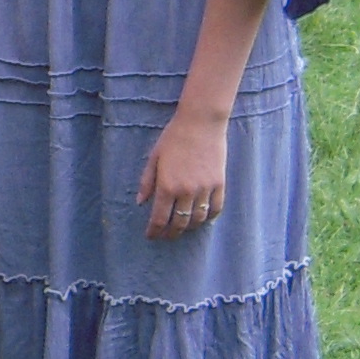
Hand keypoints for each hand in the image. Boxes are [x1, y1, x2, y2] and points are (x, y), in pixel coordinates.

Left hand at [138, 107, 228, 241]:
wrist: (201, 123)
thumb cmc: (174, 137)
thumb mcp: (154, 158)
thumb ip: (147, 182)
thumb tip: (141, 202)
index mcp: (167, 186)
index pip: (160, 219)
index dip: (155, 231)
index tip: (151, 235)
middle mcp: (186, 192)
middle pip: (179, 223)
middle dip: (170, 233)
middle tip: (165, 235)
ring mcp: (205, 189)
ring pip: (197, 219)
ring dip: (189, 228)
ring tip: (183, 228)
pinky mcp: (219, 184)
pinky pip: (216, 208)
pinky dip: (209, 218)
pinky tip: (202, 219)